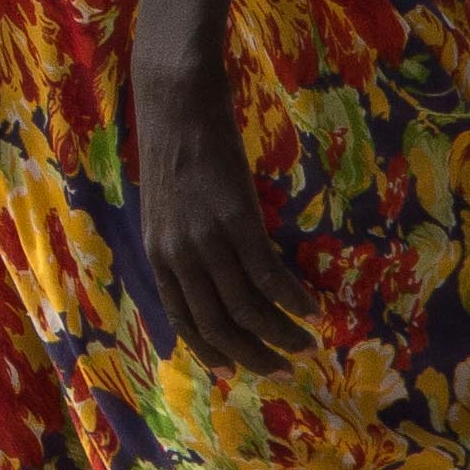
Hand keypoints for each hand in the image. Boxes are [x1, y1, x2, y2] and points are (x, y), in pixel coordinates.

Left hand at [128, 52, 309, 373]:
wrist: (177, 101)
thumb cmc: (174, 146)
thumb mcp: (166, 206)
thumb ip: (181, 242)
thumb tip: (208, 269)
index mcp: (158, 256)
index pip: (184, 321)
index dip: (213, 350)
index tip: (238, 368)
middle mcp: (178, 257)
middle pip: (217, 325)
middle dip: (252, 355)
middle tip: (282, 368)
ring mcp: (206, 241)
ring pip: (246, 308)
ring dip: (280, 334)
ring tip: (306, 344)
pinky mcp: (236, 220)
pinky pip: (268, 276)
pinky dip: (292, 300)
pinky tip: (311, 309)